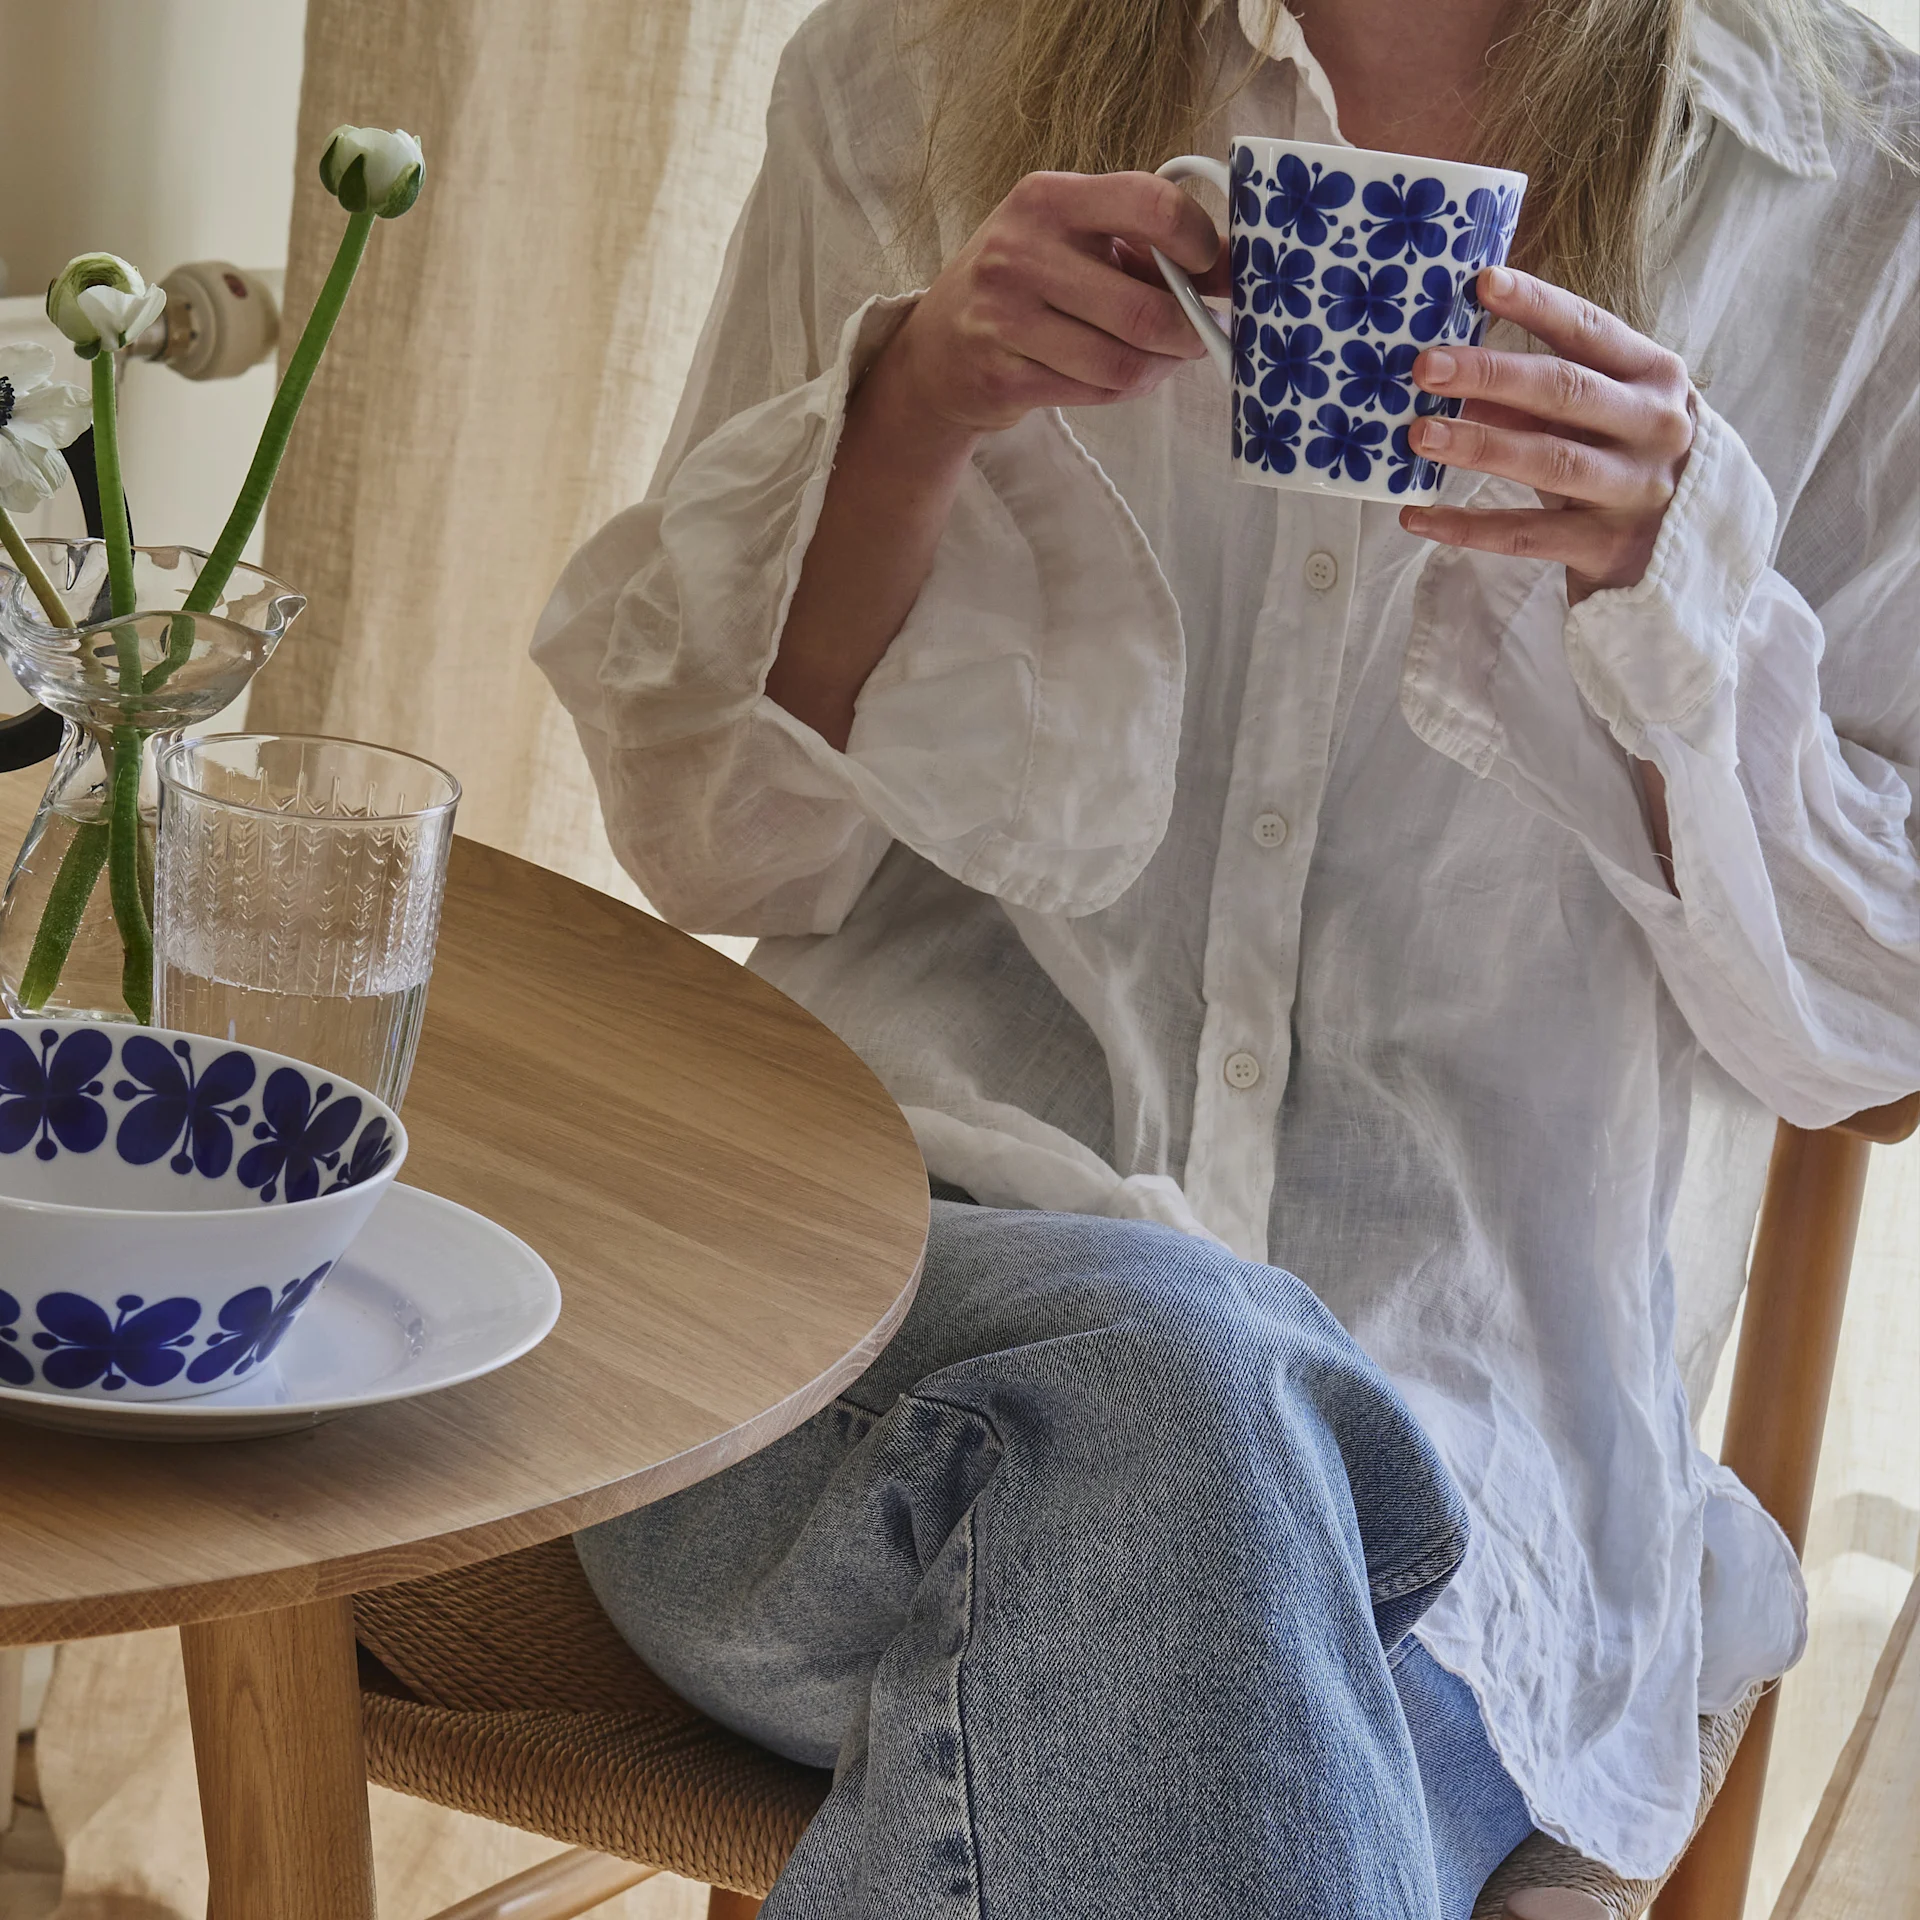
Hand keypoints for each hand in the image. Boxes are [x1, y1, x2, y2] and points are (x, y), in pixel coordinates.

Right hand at [879, 170, 1226, 437]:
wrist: (936, 350)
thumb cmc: (1022, 285)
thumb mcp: (1069, 240)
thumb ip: (1142, 244)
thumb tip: (1232, 266)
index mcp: (1047, 197)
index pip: (1151, 204)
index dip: (1199, 242)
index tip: (1211, 268)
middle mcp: (1020, 250)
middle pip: (1144, 307)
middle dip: (1188, 329)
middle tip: (1198, 335)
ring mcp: (1005, 317)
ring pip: (1123, 360)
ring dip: (1159, 367)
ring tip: (1161, 358)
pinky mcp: (1004, 375)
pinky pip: (1096, 391)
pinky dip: (1126, 389)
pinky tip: (1123, 377)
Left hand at [1399, 266, 1694, 604]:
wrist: (1688, 546)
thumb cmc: (1626, 461)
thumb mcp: (1596, 417)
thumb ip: (1535, 397)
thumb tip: (1451, 376)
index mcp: (1652, 376)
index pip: (1590, 330)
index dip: (1537, 305)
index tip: (1483, 282)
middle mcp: (1652, 426)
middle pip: (1565, 391)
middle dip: (1491, 375)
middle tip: (1426, 366)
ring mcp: (1632, 489)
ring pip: (1548, 460)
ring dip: (1478, 444)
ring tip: (1418, 435)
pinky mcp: (1606, 546)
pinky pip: (1525, 535)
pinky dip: (1467, 527)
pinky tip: (1417, 516)